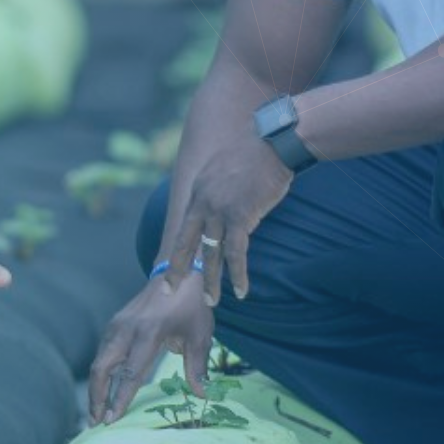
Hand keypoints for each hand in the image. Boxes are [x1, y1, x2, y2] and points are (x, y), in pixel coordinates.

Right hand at [88, 273, 214, 423]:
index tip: (111, 421)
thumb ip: (197, 367)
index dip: (119, 399)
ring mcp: (117, 324)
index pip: (129, 374)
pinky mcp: (115, 323)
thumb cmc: (191, 305)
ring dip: (96, 387)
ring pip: (99, 361)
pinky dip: (102, 373)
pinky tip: (104, 388)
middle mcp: (126, 329)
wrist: (177, 270)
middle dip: (96, 397)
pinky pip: (104, 352)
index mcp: (148, 333)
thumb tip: (200, 396)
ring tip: (97, 411)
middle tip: (95, 422)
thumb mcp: (200, 336)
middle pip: (101, 369)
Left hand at [160, 138, 290, 304]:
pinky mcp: (240, 216)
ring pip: (211, 253)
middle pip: (186, 242)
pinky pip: (236, 253)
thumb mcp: (227, 171)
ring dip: (212, 281)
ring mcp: (220, 209)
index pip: (184, 226)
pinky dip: (238, 274)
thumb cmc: (258, 155)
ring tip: (211, 302)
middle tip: (169, 289)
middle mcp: (203, 201)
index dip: (178, 248)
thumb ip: (221, 193)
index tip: (170, 265)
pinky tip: (241, 290)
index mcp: (199, 190)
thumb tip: (226, 215)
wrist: (273, 141)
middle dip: (177, 268)